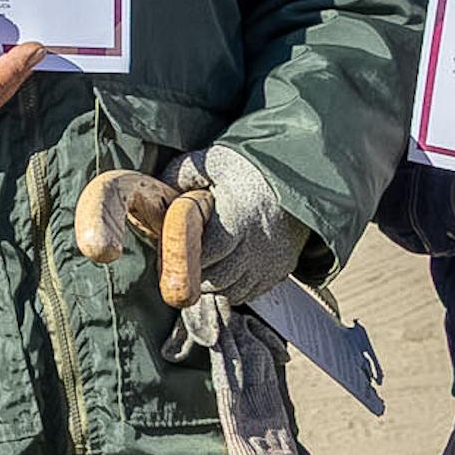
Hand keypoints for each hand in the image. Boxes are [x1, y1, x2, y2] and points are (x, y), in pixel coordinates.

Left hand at [162, 144, 309, 308]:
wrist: (300, 174)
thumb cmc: (249, 168)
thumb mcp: (211, 161)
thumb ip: (179, 176)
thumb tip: (155, 196)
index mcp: (238, 220)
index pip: (203, 257)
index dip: (182, 255)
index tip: (171, 244)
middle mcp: (258, 247)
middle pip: (213, 280)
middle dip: (193, 271)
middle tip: (184, 252)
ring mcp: (271, 263)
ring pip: (229, 291)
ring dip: (211, 280)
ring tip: (204, 255)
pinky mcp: (281, 270)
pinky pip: (248, 293)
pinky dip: (231, 284)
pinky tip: (225, 261)